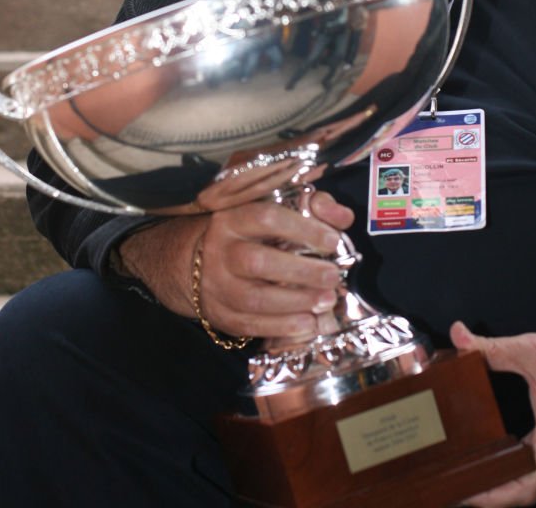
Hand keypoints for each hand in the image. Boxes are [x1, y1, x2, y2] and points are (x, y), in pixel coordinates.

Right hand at [118, 191, 353, 338]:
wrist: (191, 261)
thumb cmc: (245, 233)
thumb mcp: (270, 210)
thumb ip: (311, 208)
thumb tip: (344, 216)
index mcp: (233, 218)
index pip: (266, 217)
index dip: (302, 229)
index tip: (332, 241)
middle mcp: (220, 250)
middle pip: (258, 261)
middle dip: (301, 271)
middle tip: (333, 275)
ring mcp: (216, 285)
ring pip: (253, 298)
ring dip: (295, 303)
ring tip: (326, 301)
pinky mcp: (219, 314)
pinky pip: (249, 325)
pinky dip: (280, 327)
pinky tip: (307, 324)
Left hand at [449, 320, 535, 506]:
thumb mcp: (533, 350)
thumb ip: (492, 347)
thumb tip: (457, 335)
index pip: (526, 489)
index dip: (494, 497)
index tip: (466, 495)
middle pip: (524, 488)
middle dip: (490, 491)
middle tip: (455, 483)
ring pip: (532, 477)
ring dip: (502, 479)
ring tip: (467, 472)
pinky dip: (515, 466)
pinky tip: (493, 456)